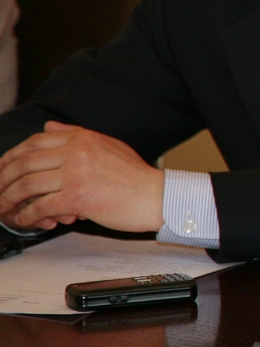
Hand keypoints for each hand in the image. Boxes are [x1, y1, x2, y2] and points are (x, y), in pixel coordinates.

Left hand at [0, 122, 164, 232]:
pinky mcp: (78, 198)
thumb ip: (76, 134)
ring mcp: (76, 174)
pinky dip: (27, 216)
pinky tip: (25, 220)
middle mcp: (77, 152)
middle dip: (2, 179)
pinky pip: (41, 207)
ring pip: (27, 185)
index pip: (34, 142)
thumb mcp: (108, 145)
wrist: (158, 197)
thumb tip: (50, 126)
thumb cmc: (136, 177)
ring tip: (4, 209)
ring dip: (9, 199)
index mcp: (82, 138)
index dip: (11, 156)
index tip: (1, 168)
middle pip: (24, 163)